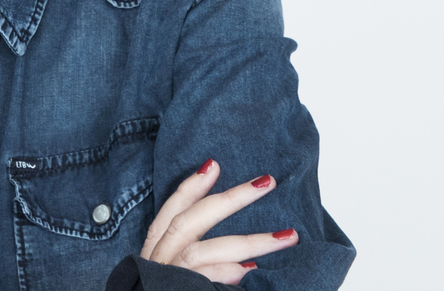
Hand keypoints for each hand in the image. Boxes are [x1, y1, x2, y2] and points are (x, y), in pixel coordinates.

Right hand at [139, 159, 299, 285]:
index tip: (214, 164)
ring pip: (207, 251)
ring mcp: (169, 277)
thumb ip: (196, 260)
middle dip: (229, 199)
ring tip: (287, 237)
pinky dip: (225, 275)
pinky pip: (204, 281)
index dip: (190, 187)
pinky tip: (249, 273)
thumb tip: (240, 261)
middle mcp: (158, 260)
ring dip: (249, 242)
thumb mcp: (170, 276)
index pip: (171, 211)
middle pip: (192, 221)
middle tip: (266, 182)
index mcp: (155, 252)